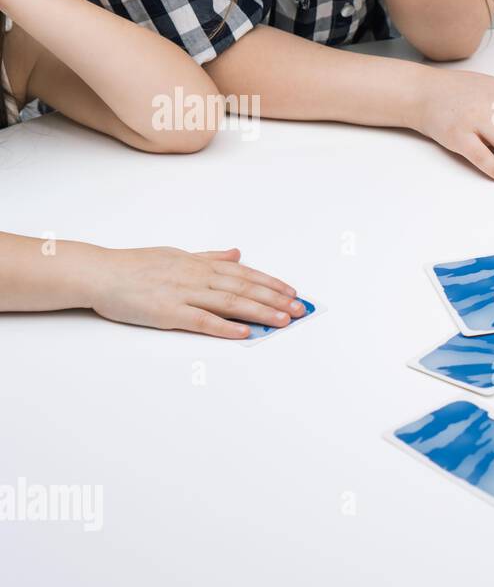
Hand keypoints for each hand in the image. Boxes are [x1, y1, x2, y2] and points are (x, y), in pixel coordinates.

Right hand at [86, 246, 304, 339]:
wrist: (99, 272)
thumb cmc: (134, 265)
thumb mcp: (176, 254)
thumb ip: (208, 257)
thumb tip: (236, 253)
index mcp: (199, 264)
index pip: (244, 274)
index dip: (271, 283)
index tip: (293, 293)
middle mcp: (196, 276)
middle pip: (244, 288)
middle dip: (275, 299)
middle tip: (300, 310)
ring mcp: (183, 294)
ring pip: (230, 302)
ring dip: (260, 311)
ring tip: (283, 320)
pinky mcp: (168, 312)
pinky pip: (202, 320)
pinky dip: (226, 326)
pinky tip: (245, 332)